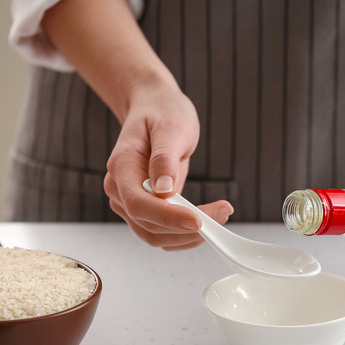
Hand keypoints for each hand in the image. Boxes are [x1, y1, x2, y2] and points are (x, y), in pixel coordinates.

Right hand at [104, 82, 233, 249]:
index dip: (168, 217)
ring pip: (156, 236)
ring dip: (189, 236)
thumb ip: (164, 158)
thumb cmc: (162, 113)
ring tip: (221, 214)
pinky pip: (163, 232)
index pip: (139, 203)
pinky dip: (185, 234)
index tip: (198, 220)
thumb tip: (164, 191)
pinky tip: (209, 220)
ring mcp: (130, 202)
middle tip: (224, 212)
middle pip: (148, 225)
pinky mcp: (146, 209)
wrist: (155, 109)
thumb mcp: (170, 127)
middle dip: (187, 228)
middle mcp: (120, 189)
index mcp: (121, 167)